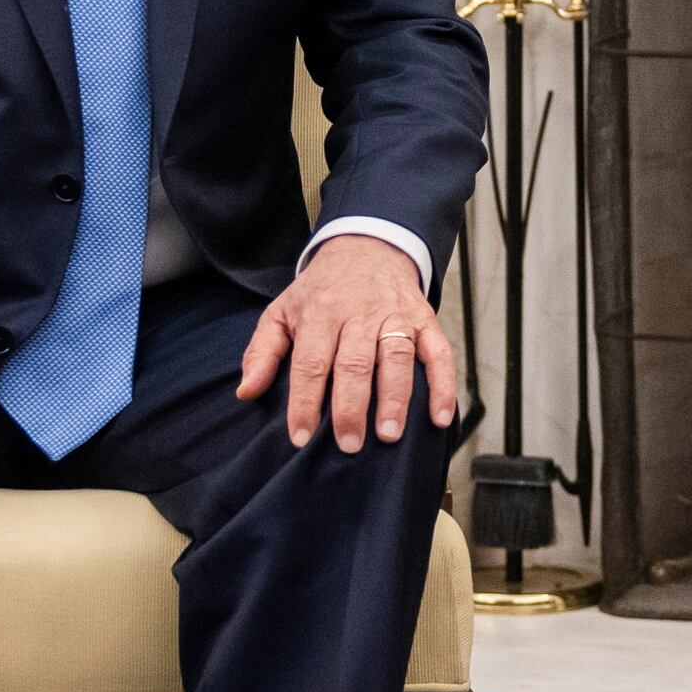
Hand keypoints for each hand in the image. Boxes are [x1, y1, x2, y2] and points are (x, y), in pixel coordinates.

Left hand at [238, 234, 462, 449]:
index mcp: (320, 312)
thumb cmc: (320, 291)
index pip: (311, 362)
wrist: (366, 246)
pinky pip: (439, 353)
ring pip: (397, 358)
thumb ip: (262, 351)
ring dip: (395, 399)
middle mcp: (360, 313)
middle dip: (351, 407)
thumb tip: (247, 392)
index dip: (305, 401)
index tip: (301, 437)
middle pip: (355, 363)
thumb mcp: (282, 311)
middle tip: (349, 445)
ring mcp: (396, 316)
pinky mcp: (424, 320)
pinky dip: (443, 385)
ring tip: (389, 435)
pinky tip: (440, 417)